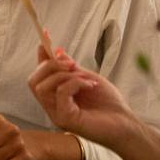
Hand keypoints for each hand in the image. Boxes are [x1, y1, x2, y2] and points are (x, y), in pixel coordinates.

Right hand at [29, 32, 138, 150]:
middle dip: (50, 65)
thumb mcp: (88, 78)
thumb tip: (56, 51)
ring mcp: (57, 114)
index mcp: (56, 97)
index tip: (46, 34)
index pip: (39, 75)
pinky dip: (75, 83)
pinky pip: (61, 93)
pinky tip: (90, 85)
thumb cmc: (109, 105)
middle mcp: (53, 106)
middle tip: (72, 63)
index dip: (41, 54)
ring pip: (42, 87)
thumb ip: (71, 69)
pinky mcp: (66, 120)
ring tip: (84, 77)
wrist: (126, 125)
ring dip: (63, 75)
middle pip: (34, 80)